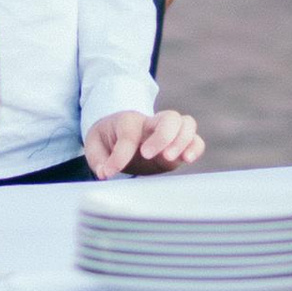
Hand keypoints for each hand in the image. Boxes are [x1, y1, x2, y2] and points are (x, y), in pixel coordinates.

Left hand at [84, 106, 204, 178]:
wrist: (121, 135)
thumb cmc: (108, 140)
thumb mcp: (94, 146)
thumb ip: (98, 159)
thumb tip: (105, 172)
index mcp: (129, 121)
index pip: (129, 133)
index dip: (120, 155)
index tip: (109, 172)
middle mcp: (152, 124)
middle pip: (169, 117)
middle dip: (162, 136)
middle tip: (147, 155)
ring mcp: (169, 134)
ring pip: (187, 124)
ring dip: (182, 141)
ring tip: (170, 159)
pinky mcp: (179, 147)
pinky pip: (196, 140)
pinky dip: (195, 148)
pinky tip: (186, 159)